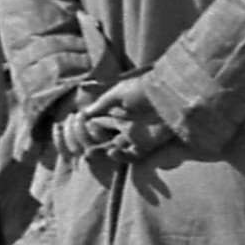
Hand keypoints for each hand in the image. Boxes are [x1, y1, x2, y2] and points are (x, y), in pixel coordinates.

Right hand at [54, 77, 171, 163]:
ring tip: (89, 154)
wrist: (168, 93)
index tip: (77, 131)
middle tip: (80, 150)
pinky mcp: (147, 145)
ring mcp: (136, 136)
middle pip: (106, 139)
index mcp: (118, 111)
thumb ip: (101, 104)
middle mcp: (126, 124)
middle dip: (92, 145)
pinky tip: (111, 152)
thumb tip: (84, 113)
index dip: (88, 129)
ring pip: (116, 149)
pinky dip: (121, 156)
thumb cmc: (144, 88)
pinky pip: (131, 156)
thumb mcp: (118, 93)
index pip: (100, 123)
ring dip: (102, 153)